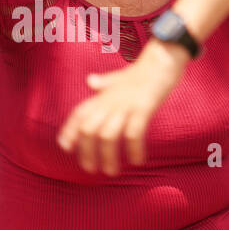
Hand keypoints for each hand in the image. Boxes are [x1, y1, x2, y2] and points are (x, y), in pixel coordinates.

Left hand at [57, 40, 189, 174]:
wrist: (163, 58)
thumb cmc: (142, 71)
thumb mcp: (120, 77)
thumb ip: (104, 82)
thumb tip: (91, 81)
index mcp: (103, 96)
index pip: (79, 114)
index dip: (69, 131)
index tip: (65, 147)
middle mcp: (110, 101)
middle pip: (89, 129)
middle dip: (87, 152)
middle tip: (91, 169)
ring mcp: (126, 105)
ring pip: (107, 135)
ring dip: (108, 157)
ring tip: (112, 172)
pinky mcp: (144, 108)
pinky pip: (134, 133)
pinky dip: (134, 149)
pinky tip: (138, 161)